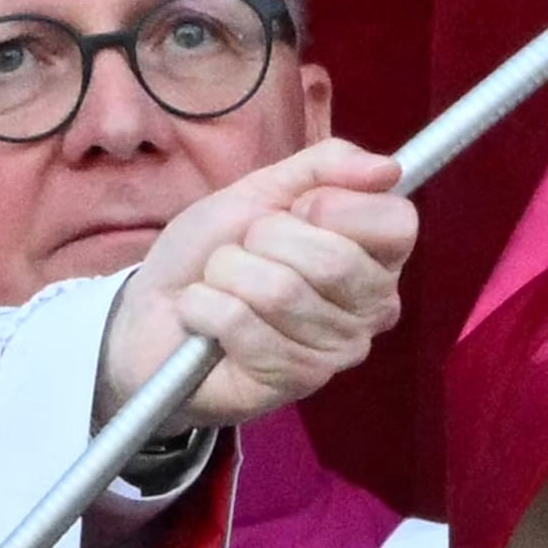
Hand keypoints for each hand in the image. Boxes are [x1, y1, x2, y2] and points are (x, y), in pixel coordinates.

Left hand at [98, 138, 417, 426]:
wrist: (150, 313)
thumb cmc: (213, 251)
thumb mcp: (264, 189)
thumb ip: (326, 166)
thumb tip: (389, 168)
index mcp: (377, 255)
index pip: (396, 223)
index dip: (334, 207)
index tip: (297, 211)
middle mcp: (374, 308)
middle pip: (334, 259)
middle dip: (263, 240)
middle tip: (245, 252)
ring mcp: (338, 351)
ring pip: (279, 291)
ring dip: (226, 275)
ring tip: (220, 286)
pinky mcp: (294, 381)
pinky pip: (241, 323)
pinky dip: (203, 308)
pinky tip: (205, 322)